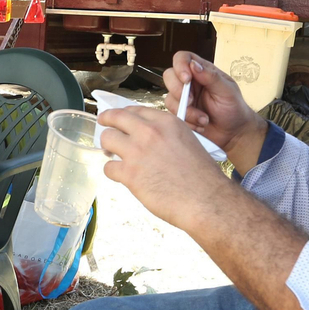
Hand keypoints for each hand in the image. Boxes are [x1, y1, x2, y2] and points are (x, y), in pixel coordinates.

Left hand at [98, 105, 230, 233]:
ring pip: (107, 139)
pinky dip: (113, 172)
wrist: (204, 199)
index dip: (125, 114)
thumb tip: (148, 136)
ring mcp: (137, 152)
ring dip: (107, 147)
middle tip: (103, 124)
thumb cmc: (201, 176)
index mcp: (166, 122)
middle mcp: (149, 132)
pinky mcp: (129, 173)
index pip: (135, 109)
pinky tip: (121, 176)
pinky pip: (108, 167)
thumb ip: (166, 134)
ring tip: (112, 154)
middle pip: (115, 117)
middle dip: (106, 120)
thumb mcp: (187, 141)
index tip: (120, 119)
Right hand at [164, 51, 268, 173]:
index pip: (182, 58)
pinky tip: (201, 125)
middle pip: (169, 76)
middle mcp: (189, 83)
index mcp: (202, 71)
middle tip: (191, 101)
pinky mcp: (180, 114)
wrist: (233, 133)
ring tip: (204, 119)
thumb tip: (194, 65)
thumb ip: (211, 77)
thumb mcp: (227, 91)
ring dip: (186, 111)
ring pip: (170, 99)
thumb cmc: (233, 108)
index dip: (180, 66)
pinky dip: (187, 122)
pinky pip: (173, 115)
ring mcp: (183, 98)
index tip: (186, 79)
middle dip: (178, 90)